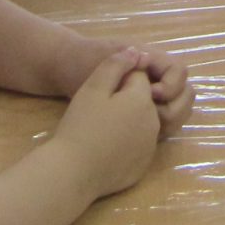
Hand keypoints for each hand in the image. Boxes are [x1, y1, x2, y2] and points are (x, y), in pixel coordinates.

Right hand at [51, 47, 160, 200]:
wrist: (71, 171)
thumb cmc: (80, 127)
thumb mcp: (92, 87)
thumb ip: (116, 65)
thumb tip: (135, 52)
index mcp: (143, 101)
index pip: (140, 78)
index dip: (120, 80)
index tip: (103, 89)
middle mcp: (154, 123)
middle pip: (146, 100)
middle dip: (129, 99)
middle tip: (102, 109)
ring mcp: (150, 147)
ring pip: (145, 122)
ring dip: (131, 120)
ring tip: (105, 126)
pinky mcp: (143, 166)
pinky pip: (140, 145)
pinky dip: (128, 142)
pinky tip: (106, 146)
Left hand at [63, 31, 193, 134]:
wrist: (68, 72)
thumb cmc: (85, 62)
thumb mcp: (102, 59)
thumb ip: (122, 63)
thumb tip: (143, 64)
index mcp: (152, 61)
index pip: (180, 71)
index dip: (171, 86)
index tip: (149, 94)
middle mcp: (158, 79)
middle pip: (185, 94)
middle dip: (173, 108)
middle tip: (148, 116)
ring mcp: (153, 98)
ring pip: (178, 112)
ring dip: (167, 121)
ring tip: (143, 126)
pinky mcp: (145, 116)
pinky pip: (164, 125)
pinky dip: (158, 130)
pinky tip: (137, 135)